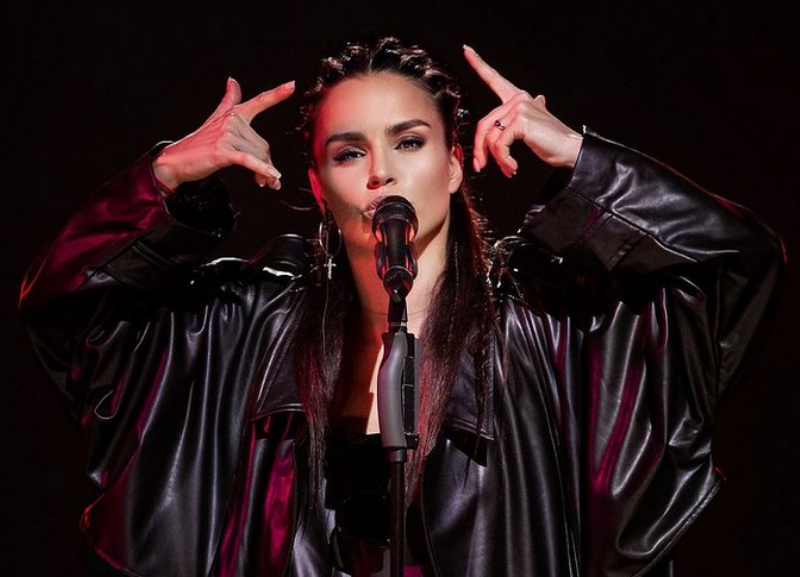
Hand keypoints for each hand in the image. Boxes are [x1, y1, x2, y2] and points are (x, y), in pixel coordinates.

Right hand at [153, 77, 294, 191]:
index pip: (258, 102)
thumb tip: (233, 80)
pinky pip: (249, 161)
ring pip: (258, 156)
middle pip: (263, 145)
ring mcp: (227, 136)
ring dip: (266, 173)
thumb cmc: (199, 143)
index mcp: (233, 114)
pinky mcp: (223, 151)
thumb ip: (229, 101)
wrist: (177, 161)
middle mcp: (231, 121)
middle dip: (267, 164)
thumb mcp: (215, 119)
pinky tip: (273, 177)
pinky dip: (263, 170)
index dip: (276, 94)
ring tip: (267, 183)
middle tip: (270, 178)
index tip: (292, 85)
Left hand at [463, 45, 582, 175]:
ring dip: (495, 159)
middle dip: (480, 149)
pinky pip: (499, 144)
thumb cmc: (553, 140)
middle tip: (481, 165)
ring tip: (506, 168)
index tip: (467, 50)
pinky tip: (512, 166)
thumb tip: (540, 98)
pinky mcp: (521, 121)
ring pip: (490, 137)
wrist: (570, 149)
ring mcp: (519, 108)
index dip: (479, 64)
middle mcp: (518, 99)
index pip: (495, 79)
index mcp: (519, 98)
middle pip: (484, 124)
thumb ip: (531, 111)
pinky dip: (503, 159)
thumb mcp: (537, 123)